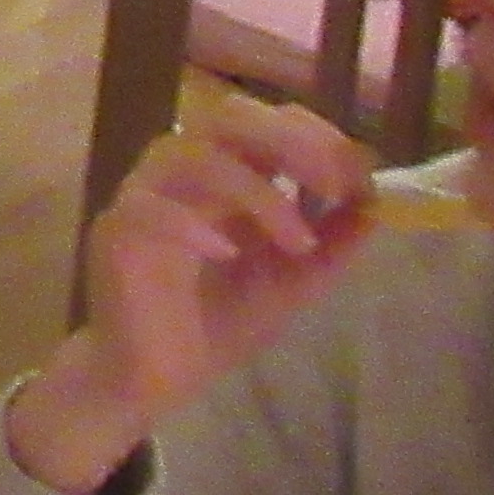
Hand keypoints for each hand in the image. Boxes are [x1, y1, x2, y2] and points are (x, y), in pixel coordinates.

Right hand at [17, 101, 379, 492]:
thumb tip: (377, 204)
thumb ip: (334, 244)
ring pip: (194, 155)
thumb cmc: (216, 323)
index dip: (319, 137)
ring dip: (258, 192)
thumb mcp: (294, 283)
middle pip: (231, 115)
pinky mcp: (115, 231)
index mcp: (227, 172)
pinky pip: (149, 207)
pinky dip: (193, 224)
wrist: (153, 379)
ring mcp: (144, 195)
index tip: (360, 180)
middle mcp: (183, 170)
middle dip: (291, 142)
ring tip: (296, 243)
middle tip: (332, 188)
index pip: (271, 119)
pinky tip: (226, 254)